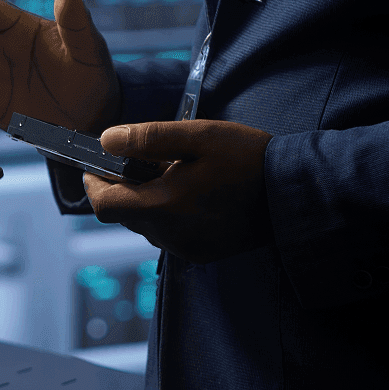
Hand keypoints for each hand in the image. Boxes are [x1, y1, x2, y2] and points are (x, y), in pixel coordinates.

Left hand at [82, 120, 273, 263]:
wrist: (296, 193)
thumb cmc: (250, 159)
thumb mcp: (199, 136)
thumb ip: (148, 138)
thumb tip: (106, 141)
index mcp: (165, 207)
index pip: (104, 205)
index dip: (92, 184)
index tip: (93, 165)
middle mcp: (171, 235)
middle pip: (124, 214)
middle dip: (123, 187)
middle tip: (143, 160)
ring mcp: (186, 248)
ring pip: (145, 224)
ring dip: (146, 200)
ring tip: (174, 174)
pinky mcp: (202, 253)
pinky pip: (168, 234)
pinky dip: (168, 214)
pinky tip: (192, 194)